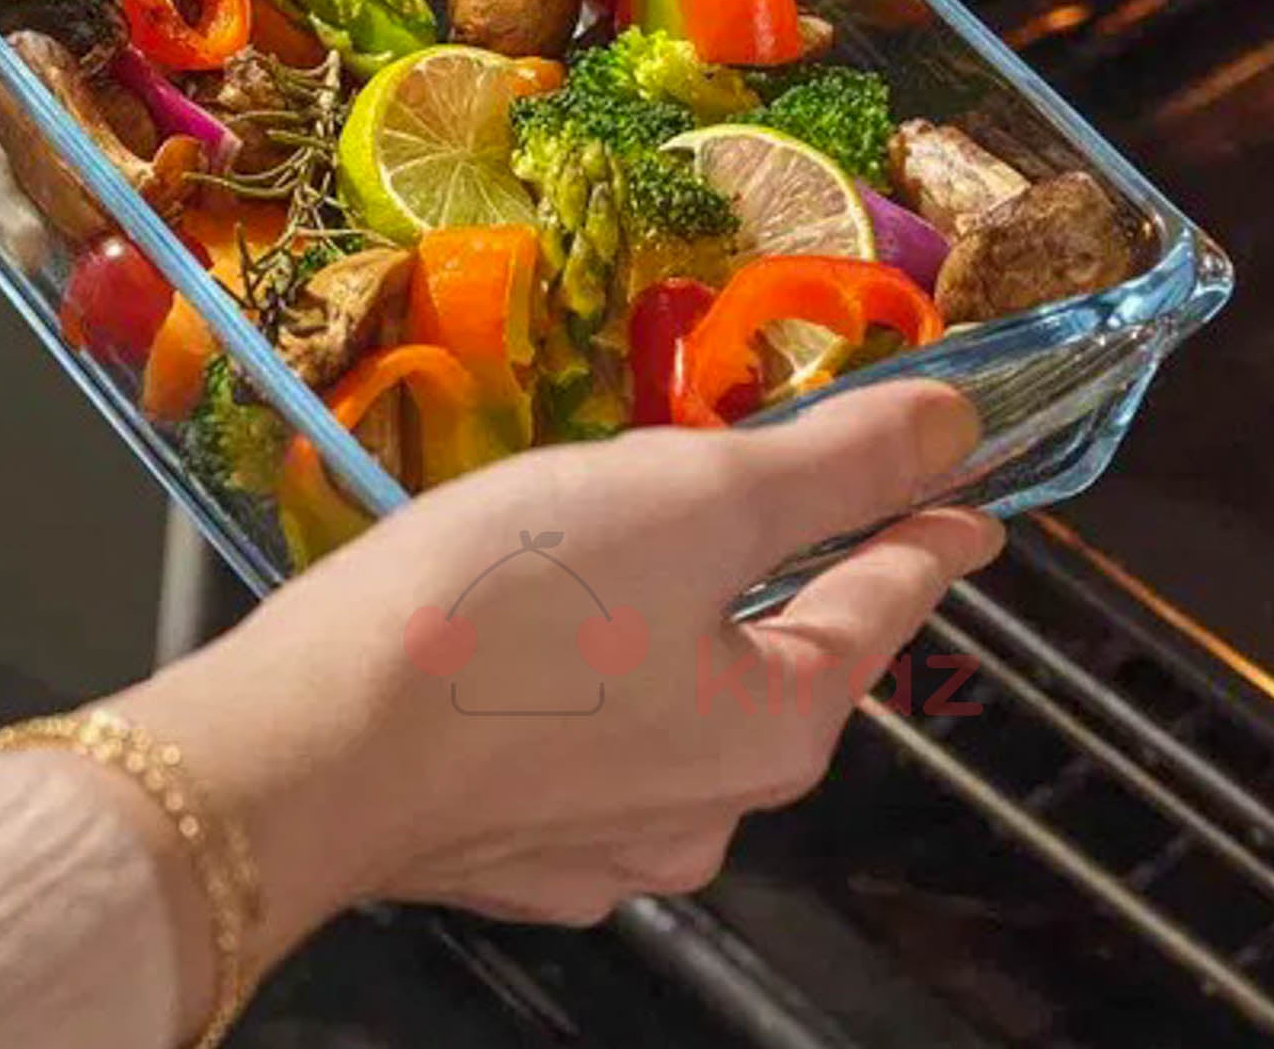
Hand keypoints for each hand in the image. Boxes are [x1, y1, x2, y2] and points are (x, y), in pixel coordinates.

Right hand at [100, 381, 997, 1028]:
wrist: (306, 750)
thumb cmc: (502, 612)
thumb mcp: (692, 496)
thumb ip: (828, 462)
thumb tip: (960, 426)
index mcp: (777, 720)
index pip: (887, 599)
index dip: (928, 532)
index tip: (967, 511)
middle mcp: (711, 806)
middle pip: (775, 659)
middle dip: (762, 580)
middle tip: (729, 499)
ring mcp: (604, 842)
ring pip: (665, 709)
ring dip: (652, 635)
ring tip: (584, 560)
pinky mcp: (503, 847)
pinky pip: (569, 751)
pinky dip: (564, 693)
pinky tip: (508, 648)